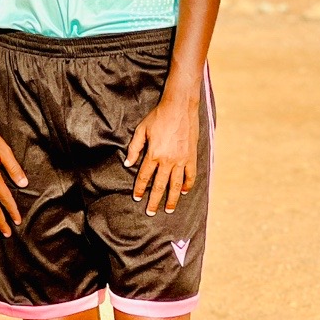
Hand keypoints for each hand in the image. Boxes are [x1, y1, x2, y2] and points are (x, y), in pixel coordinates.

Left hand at [125, 94, 198, 215]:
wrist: (180, 107)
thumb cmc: (159, 116)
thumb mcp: (142, 130)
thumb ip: (134, 148)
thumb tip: (127, 163)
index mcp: (154, 154)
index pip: (145, 177)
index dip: (140, 189)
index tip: (137, 198)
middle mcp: (168, 160)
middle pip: (160, 186)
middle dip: (154, 201)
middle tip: (151, 213)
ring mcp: (182, 160)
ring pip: (176, 185)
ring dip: (172, 199)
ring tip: (169, 210)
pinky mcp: (192, 156)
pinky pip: (190, 175)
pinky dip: (188, 185)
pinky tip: (184, 192)